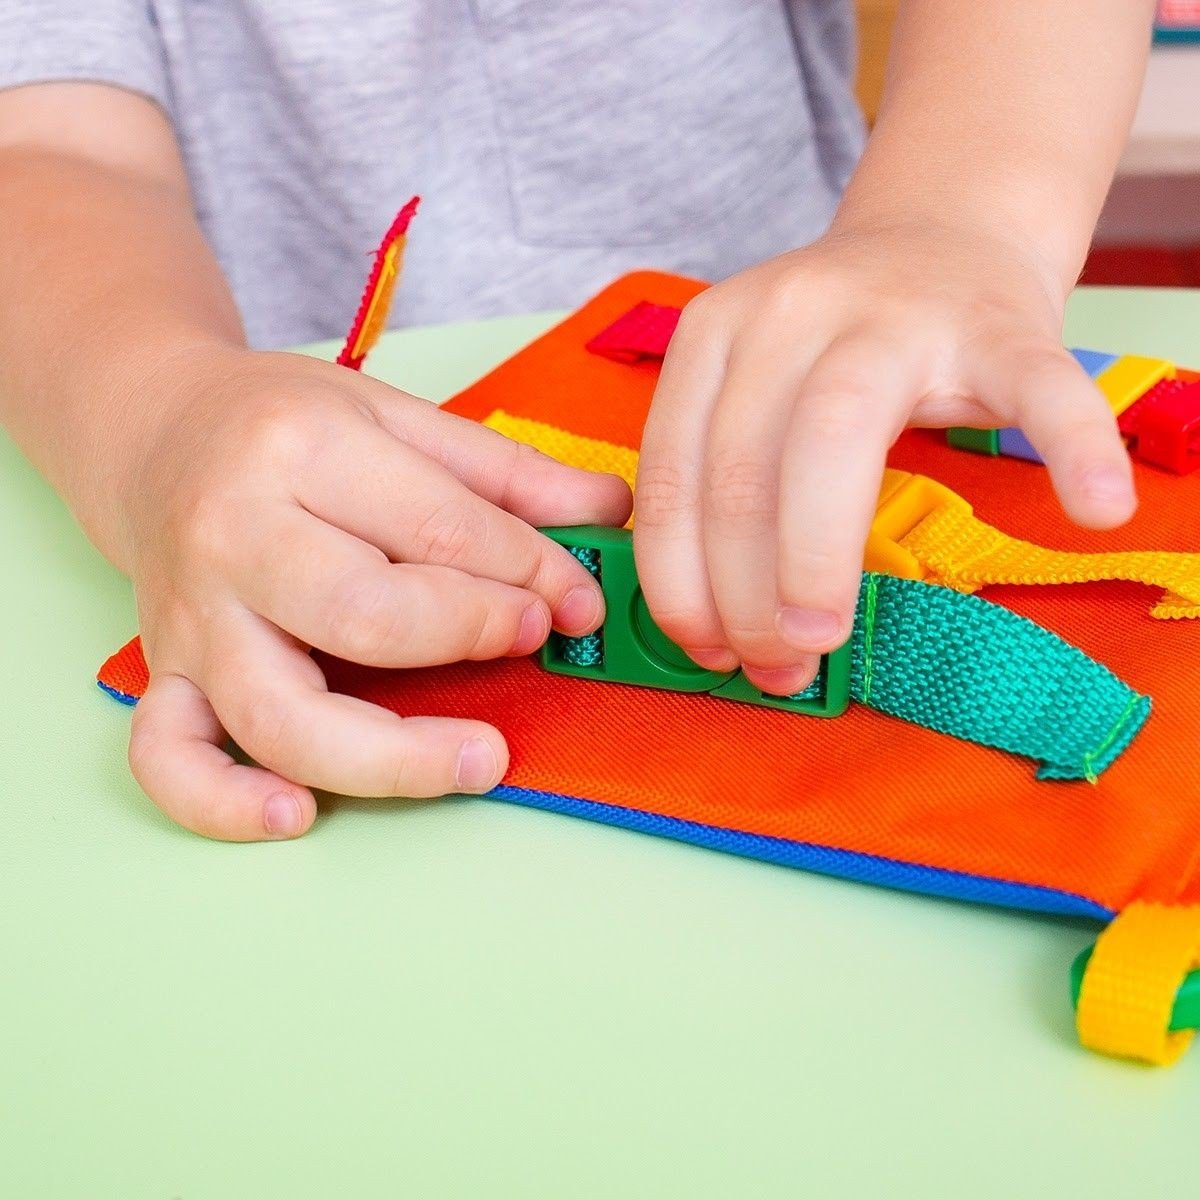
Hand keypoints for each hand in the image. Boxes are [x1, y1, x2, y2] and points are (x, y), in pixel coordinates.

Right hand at [121, 349, 631, 839]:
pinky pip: (170, 760)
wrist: (155, 431)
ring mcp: (192, 619)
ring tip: (481, 759)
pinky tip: (298, 814)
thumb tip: (610, 510)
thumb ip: (507, 472)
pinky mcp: (166, 673)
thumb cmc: (283, 425)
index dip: (530, 573)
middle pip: (365, 619)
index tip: (579, 598)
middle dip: (473, 637)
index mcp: (298, 451)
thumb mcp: (397, 416)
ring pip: (281, 717)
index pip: (438, 530)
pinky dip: (225, 803)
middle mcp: (232, 537)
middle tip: (535, 639)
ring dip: (392, 758)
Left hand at [634, 220, 1135, 695]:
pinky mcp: (1000, 326)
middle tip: (774, 669)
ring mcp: (896, 313)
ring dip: (818, 560)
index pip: (676, 475)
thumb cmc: (834, 349)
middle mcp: (789, 311)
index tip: (707, 650)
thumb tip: (707, 630)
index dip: (679, 580)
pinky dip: (1071, 448)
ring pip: (837, 438)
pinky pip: (1037, 389)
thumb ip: (717, 481)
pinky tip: (1094, 507)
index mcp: (714, 335)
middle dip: (746, 595)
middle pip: (747, 470)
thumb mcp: (748, 387)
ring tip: (824, 642)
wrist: (940, 237)